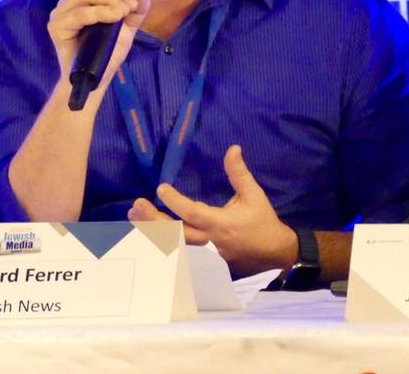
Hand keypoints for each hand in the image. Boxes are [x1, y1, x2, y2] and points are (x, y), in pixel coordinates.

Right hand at [47, 0, 149, 84]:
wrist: (96, 77)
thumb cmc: (108, 50)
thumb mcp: (129, 26)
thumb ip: (137, 8)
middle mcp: (69, 0)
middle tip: (131, 7)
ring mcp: (61, 12)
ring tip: (122, 14)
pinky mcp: (57, 26)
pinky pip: (79, 12)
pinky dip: (100, 12)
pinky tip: (112, 19)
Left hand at [128, 145, 297, 276]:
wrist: (274, 254)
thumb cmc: (262, 222)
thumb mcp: (254, 195)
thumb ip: (239, 173)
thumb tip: (232, 149)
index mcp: (220, 224)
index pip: (192, 213)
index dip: (175, 202)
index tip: (161, 188)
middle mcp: (208, 241)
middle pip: (175, 233)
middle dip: (153, 219)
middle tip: (138, 204)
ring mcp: (203, 254)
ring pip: (172, 244)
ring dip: (152, 230)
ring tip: (135, 215)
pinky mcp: (202, 260)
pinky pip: (176, 251)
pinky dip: (160, 241)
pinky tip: (145, 231)